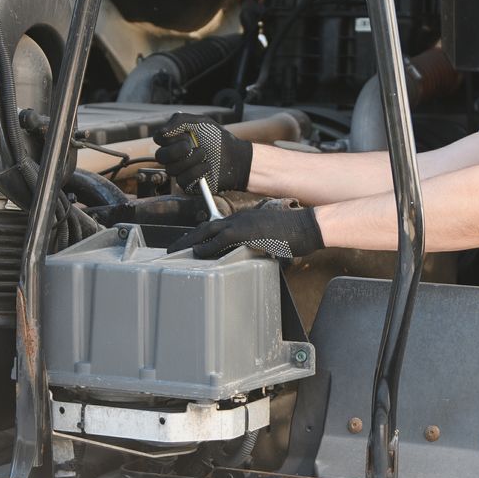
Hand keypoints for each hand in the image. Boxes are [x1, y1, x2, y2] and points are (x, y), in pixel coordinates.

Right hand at [154, 113, 251, 192]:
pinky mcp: (188, 184)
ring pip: (171, 169)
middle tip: (191, 146)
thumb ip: (179, 121)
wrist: (235, 157)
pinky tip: (207, 167)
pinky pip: (183, 180)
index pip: (158, 139)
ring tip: (205, 155)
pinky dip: (197, 172)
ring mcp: (180, 171)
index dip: (168, 137)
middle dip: (176, 150)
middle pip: (160, 156)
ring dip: (191, 160)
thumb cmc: (218, 139)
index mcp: (174, 140)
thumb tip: (162, 132)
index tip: (183, 134)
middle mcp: (174, 156)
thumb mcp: (200, 122)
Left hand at [171, 200, 324, 259]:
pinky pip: (221, 240)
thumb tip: (254, 258)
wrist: (307, 226)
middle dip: (186, 239)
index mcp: (244, 221)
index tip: (186, 244)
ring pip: (207, 232)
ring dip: (189, 242)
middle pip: (204, 228)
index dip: (198, 235)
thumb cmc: (294, 235)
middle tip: (171, 249)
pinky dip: (207, 246)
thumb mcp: (270, 240)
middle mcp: (239, 220)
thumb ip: (256, 247)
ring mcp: (242, 225)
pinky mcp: (247, 233)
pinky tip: (197, 253)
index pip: (214, 227)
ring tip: (175, 252)